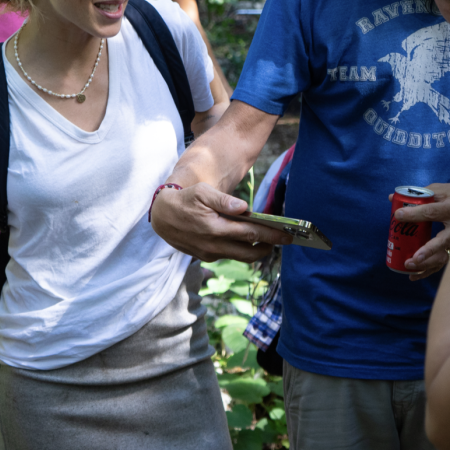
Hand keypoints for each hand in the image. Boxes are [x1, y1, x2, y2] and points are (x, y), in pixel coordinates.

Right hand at [150, 183, 294, 262]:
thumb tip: (244, 208)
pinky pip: (228, 255)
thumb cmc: (184, 200)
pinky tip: (246, 239)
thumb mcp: (202, 192)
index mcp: (215, 228)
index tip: (288, 236)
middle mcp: (213, 245)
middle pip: (250, 253)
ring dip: (255, 250)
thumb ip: (223, 200)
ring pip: (240, 256)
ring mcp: (209, 254)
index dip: (272, 236)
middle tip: (282, 240)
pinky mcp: (205, 257)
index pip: (251, 234)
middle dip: (268, 248)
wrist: (161, 216)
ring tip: (266, 239)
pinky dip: (240, 249)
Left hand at [391, 181, 449, 280]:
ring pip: (443, 257)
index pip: (430, 213)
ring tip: (409, 266)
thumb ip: (419, 195)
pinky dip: (428, 271)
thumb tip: (393, 199)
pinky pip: (443, 262)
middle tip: (409, 258)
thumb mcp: (441, 190)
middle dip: (425, 252)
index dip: (413, 214)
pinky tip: (414, 275)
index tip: (397, 215)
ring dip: (426, 265)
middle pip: (440, 242)